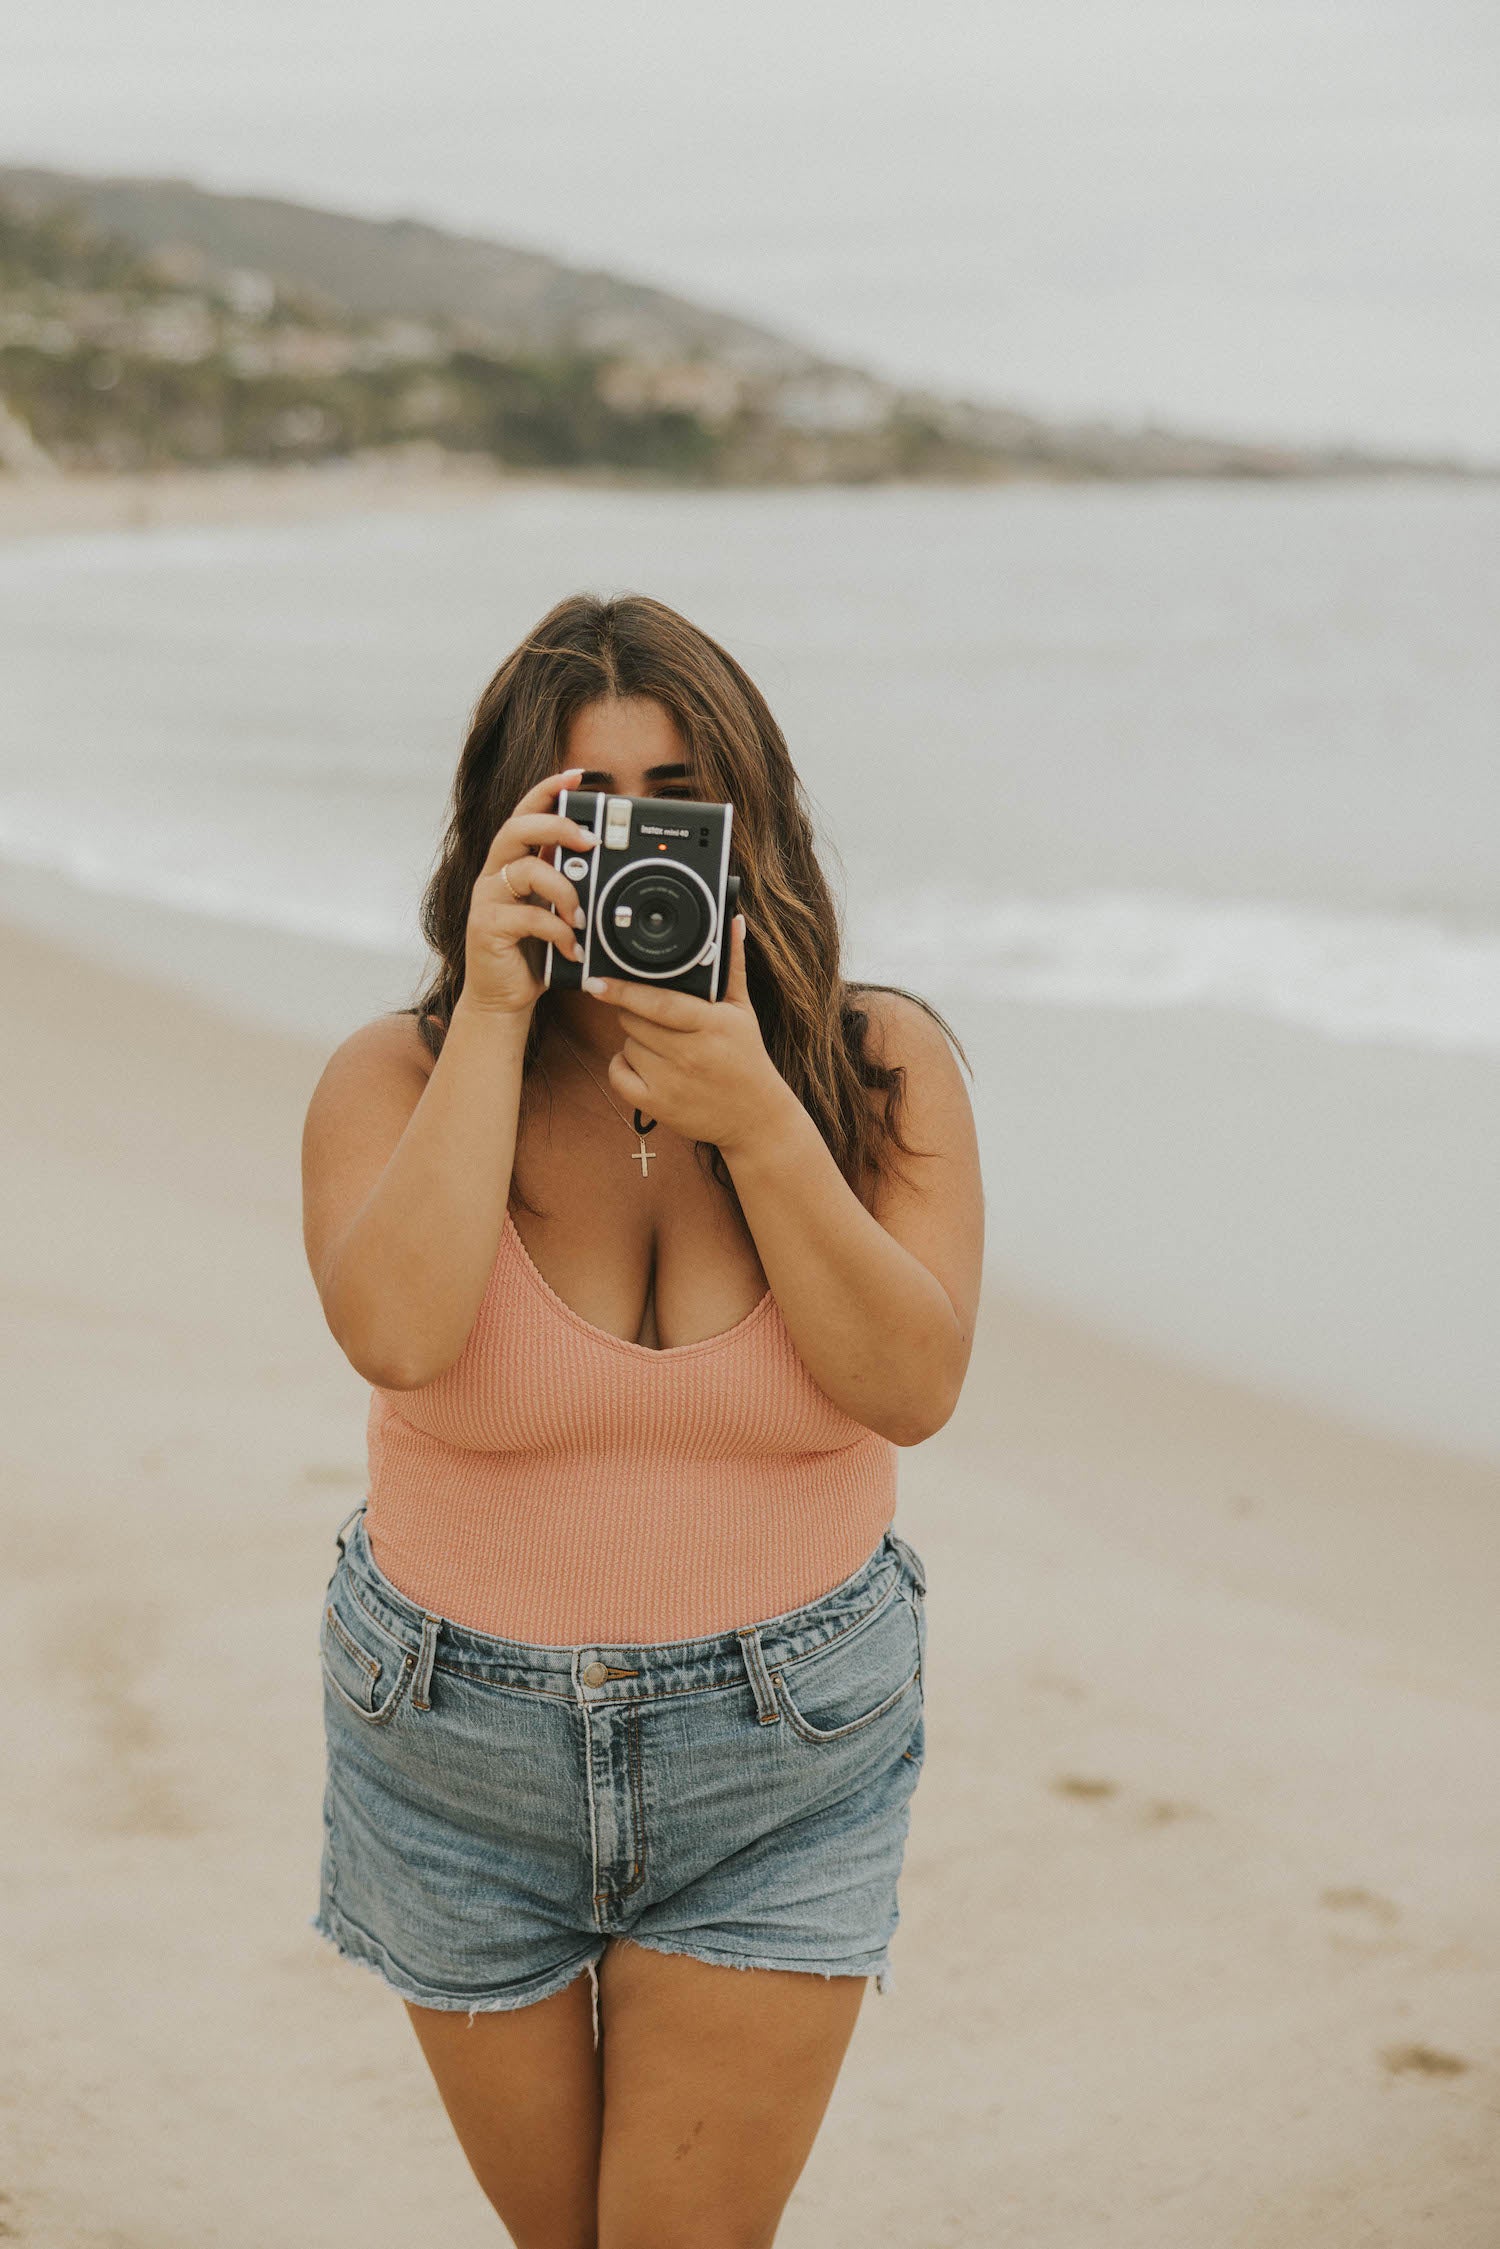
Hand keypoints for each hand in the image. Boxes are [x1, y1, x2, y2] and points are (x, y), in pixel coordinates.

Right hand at [462, 767, 597, 1015]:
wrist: (505, 998)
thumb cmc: (533, 953)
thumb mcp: (556, 911)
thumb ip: (570, 884)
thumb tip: (605, 861)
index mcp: (513, 864)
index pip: (525, 814)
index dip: (547, 791)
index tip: (576, 776)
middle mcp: (496, 875)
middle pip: (517, 829)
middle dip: (556, 827)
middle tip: (590, 841)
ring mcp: (488, 900)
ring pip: (525, 871)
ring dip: (564, 891)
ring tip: (581, 917)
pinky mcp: (487, 927)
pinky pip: (528, 917)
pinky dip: (558, 931)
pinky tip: (572, 948)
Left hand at [582, 915, 792, 1154]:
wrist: (755, 1117)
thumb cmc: (746, 1057)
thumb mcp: (742, 1010)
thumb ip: (733, 966)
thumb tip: (734, 922)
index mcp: (711, 1024)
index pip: (658, 1003)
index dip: (624, 990)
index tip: (596, 981)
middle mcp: (690, 1054)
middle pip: (633, 1021)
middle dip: (634, 1013)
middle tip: (655, 1016)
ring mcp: (671, 1082)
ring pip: (627, 1045)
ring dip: (635, 1040)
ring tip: (662, 1044)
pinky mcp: (658, 1106)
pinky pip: (618, 1075)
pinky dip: (622, 1066)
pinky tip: (644, 1064)